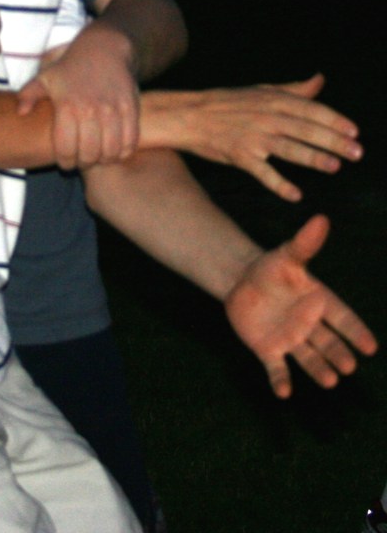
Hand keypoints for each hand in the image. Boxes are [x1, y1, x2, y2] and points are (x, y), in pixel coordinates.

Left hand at [17, 21, 139, 169]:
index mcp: (67, 107)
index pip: (66, 150)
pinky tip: (115, 149)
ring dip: (104, 159)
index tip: (66, 162)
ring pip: (110, 152)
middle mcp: (90, 111)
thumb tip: (21, 112)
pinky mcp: (130, 109)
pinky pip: (130, 142)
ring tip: (98, 156)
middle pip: (89, 155)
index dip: (65, 162)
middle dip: (84, 163)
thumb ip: (29, 95)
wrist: (104, 48)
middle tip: (82, 160)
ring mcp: (113, 111)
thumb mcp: (45, 77)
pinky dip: (123, 152)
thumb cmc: (71, 66)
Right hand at [143, 74, 361, 200]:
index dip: (335, 120)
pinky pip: (262, 172)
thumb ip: (294, 89)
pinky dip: (278, 184)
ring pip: (288, 148)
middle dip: (333, 141)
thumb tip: (320, 80)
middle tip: (356, 153)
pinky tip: (295, 195)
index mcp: (273, 100)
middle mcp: (266, 116)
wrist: (189, 115)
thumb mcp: (261, 90)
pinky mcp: (239, 156)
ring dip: (312, 158)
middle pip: (305, 129)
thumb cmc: (227, 103)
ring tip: (334, 167)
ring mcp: (253, 137)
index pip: (311, 109)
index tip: (355, 132)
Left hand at [225, 214, 377, 396]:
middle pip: (328, 342)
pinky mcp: (268, 350)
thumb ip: (304, 243)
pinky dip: (280, 380)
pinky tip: (284, 393)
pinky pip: (277, 368)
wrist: (242, 282)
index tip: (370, 346)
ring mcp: (290, 339)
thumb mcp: (287, 255)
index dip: (355, 331)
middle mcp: (308, 325)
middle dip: (338, 354)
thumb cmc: (271, 268)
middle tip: (349, 366)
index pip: (341, 317)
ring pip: (308, 358)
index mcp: (317, 302)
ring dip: (318, 370)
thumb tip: (321, 219)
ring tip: (330, 381)